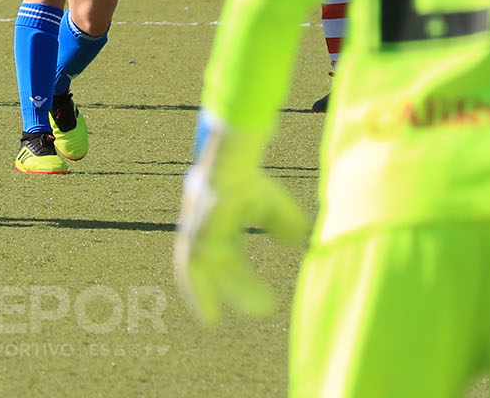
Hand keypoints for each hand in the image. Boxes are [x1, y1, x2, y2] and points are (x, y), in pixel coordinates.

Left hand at [174, 117, 309, 323]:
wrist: (230, 168)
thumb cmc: (249, 181)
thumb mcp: (273, 206)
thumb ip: (284, 222)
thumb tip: (297, 240)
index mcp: (222, 222)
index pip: (232, 256)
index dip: (243, 278)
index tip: (260, 299)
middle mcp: (207, 231)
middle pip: (223, 268)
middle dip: (240, 289)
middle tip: (263, 309)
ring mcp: (197, 236)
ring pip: (206, 275)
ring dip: (215, 296)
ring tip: (220, 320)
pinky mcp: (194, 241)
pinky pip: (193, 275)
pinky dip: (199, 295)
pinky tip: (209, 315)